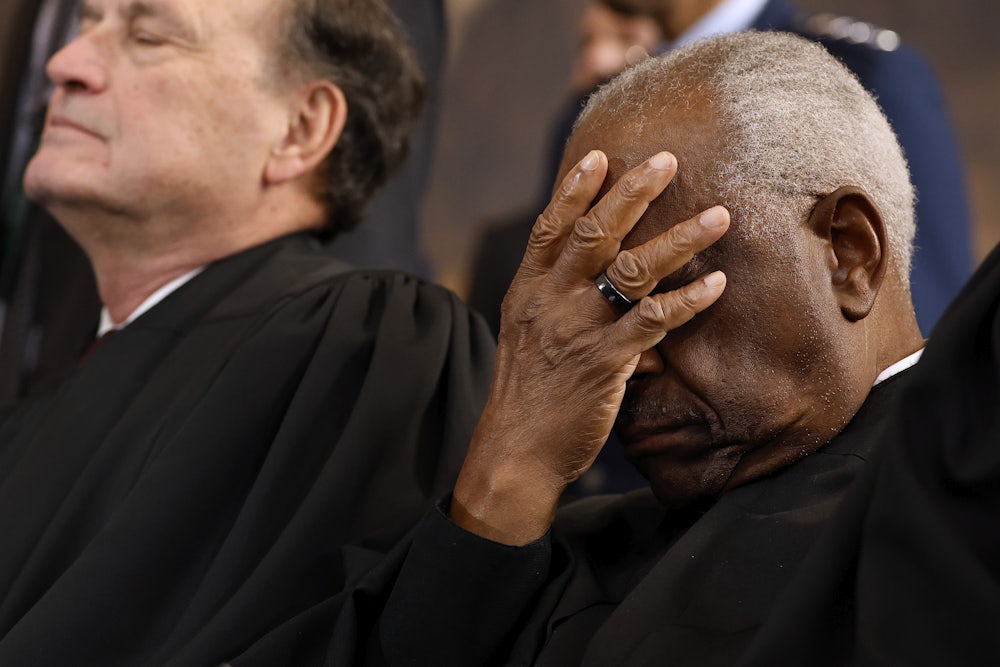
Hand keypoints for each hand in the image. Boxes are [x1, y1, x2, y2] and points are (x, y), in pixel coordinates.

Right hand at [452, 150, 729, 543]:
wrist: (516, 450)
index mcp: (528, 290)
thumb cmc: (527, 391)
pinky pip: (652, 322)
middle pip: (594, 235)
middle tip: (668, 161)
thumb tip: (596, 275)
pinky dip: (687, 301)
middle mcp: (550, 301)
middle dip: (633, 194)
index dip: (575, 190)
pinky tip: (716, 285)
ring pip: (631, 271)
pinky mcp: (604, 363)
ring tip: (718, 218)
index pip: (550, 228)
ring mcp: (577, 330)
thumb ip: (555, 298)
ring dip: (678, 240)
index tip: (601, 155)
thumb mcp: (526, 334)